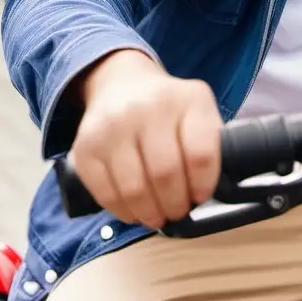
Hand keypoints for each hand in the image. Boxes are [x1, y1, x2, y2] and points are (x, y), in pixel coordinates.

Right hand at [69, 49, 223, 228]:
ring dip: (150, 213)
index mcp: (188, 98)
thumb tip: (216, 191)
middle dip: (176, 204)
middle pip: (166, 174)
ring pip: (134, 188)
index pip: (201, 152)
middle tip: (178, 212)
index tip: (201, 196)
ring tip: (158, 216)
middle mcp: (148, 107)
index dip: (204, 183)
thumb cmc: (169, 109)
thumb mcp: (198, 110)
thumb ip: (210, 142)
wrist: (121, 85)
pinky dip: (123, 211)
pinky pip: (105, 193)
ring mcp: (112, 126)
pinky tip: (135, 211)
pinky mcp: (85, 148)